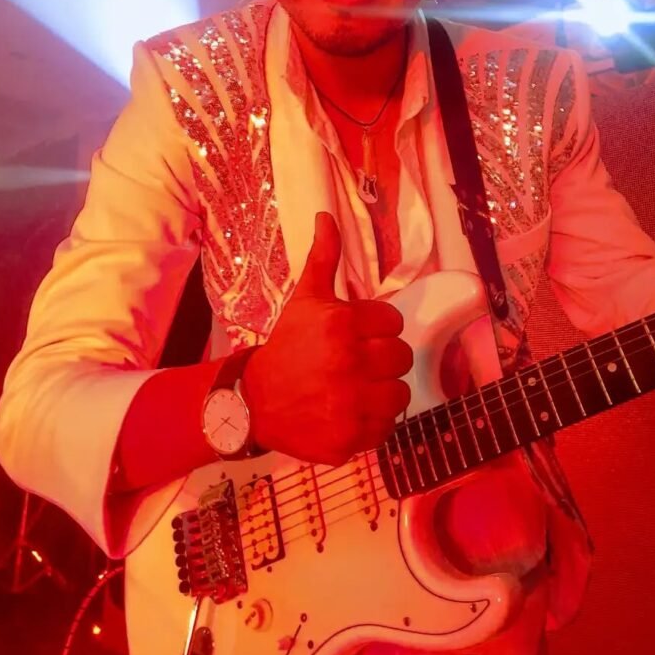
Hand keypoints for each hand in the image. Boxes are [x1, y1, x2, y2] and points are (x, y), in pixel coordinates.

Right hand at [241, 212, 411, 465]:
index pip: (393, 321)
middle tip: (356, 363)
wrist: (253, 402)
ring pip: (399, 394)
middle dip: (382, 359)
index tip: (357, 336)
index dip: (378, 328)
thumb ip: (323, 258)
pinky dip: (374, 422)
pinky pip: (387, 428)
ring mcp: (349, 404)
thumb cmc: (287, 346)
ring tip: (356, 388)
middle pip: (401, 357)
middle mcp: (348, 363)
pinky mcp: (349, 438)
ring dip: (382, 392)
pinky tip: (351, 411)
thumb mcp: (305, 299)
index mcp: (340, 325)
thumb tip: (327, 216)